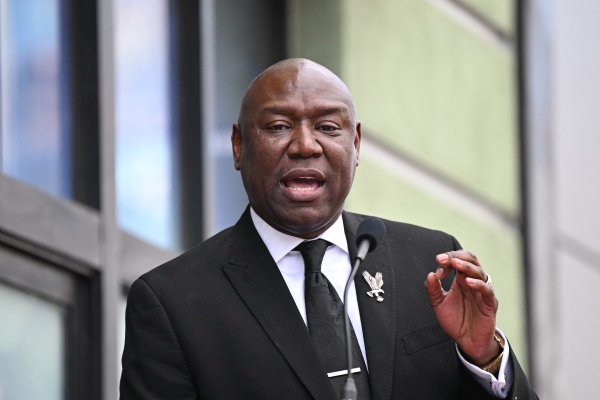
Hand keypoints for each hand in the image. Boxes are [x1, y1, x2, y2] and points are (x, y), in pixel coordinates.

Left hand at [424, 250, 500, 366]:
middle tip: (443, 259)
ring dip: (467, 266)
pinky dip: (479, 284)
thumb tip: (430, 275)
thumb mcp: (438, 304)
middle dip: (456, 256)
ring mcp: (482, 292)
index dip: (446, 260)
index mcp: (460, 280)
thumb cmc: (455, 321)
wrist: (467, 342)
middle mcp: (472, 282)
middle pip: (471, 259)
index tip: (437, 264)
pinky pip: (487, 290)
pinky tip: (468, 282)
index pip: (457, 260)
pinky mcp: (489, 304)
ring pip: (480, 272)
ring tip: (455, 264)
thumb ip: (433, 290)